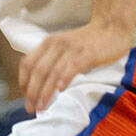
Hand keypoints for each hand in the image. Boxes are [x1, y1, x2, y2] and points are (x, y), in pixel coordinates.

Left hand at [18, 21, 132, 113]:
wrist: (111, 27)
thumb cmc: (88, 42)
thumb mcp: (63, 48)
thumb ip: (52, 60)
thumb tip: (41, 83)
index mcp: (47, 44)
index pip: (27, 63)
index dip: (24, 81)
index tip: (25, 97)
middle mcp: (55, 45)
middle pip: (37, 70)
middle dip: (32, 92)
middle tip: (31, 108)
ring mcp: (71, 49)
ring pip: (52, 72)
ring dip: (45, 92)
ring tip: (42, 107)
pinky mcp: (87, 53)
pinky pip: (72, 67)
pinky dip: (64, 79)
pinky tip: (61, 91)